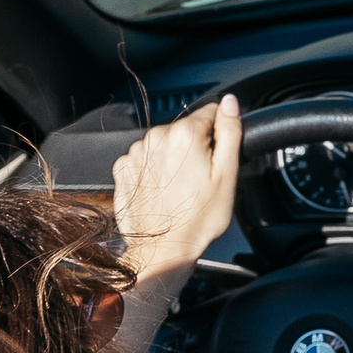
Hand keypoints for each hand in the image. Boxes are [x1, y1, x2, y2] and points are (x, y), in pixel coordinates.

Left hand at [113, 95, 240, 273]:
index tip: (216, 159)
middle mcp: (155, 137)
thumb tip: (229, 102)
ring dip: (173, 159)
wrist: (163, 249)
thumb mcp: (227, 174)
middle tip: (201, 180)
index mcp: (184, 133)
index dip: (219, 135)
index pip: (210, 112)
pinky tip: (163, 191)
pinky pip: (145, 159)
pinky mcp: (123, 169)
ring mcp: (136, 153)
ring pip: (165, 144)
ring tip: (181, 189)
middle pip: (185, 130)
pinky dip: (154, 170)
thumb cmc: (198, 218)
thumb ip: (229, 131)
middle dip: (195, 148)